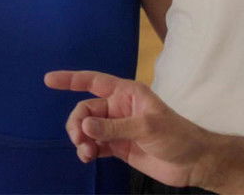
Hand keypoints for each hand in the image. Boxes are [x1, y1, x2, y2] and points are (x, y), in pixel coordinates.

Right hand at [44, 70, 208, 187]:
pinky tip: (88, 157)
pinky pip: (94, 145)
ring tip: (85, 153)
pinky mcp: (118, 147)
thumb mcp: (147, 127)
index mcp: (127, 94)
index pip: (94, 82)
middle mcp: (119, 108)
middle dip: (78, 123)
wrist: (195, 163)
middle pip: (86, 110)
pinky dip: (87, 150)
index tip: (49, 80)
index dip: (71, 80)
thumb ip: (114, 127)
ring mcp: (117, 128)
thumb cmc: (178, 136)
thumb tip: (85, 126)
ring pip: (88, 129)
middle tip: (79, 139)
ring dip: (81, 139)